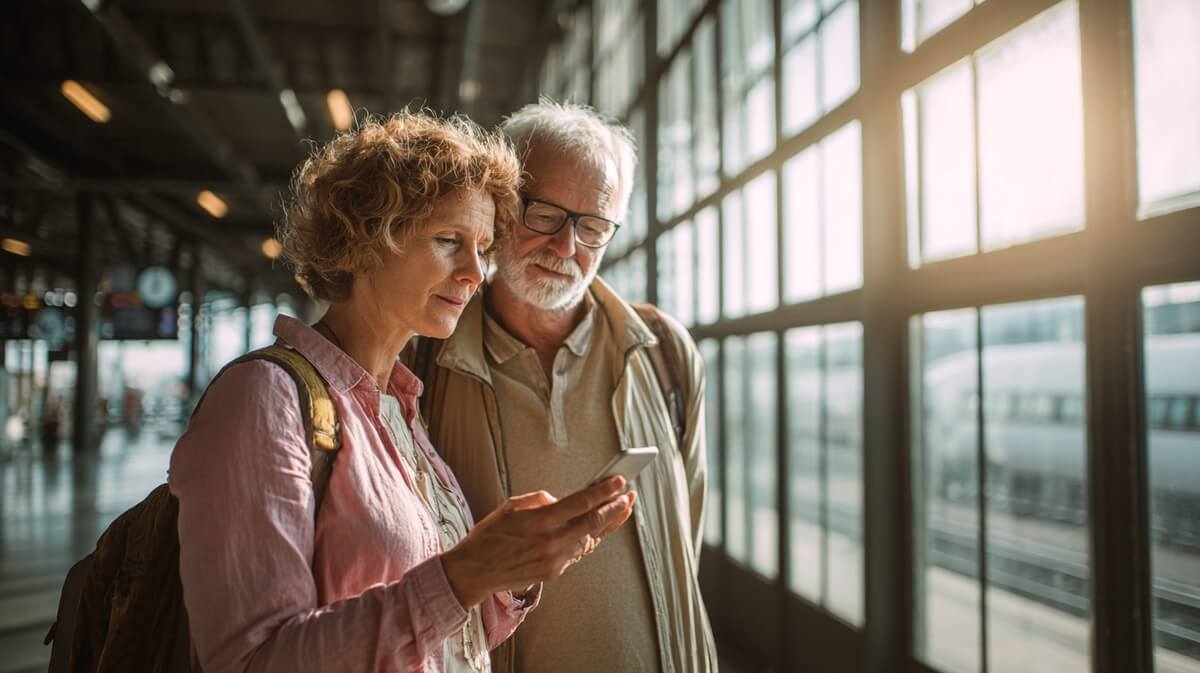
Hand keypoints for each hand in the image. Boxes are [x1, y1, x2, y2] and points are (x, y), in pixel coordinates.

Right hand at [440, 476, 636, 607]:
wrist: (474, 573)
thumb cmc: (488, 536)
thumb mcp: (510, 507)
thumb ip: (539, 500)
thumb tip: (559, 500)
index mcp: (540, 522)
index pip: (582, 503)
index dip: (604, 491)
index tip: (619, 480)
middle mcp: (551, 542)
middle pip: (594, 523)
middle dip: (616, 508)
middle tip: (629, 495)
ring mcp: (554, 560)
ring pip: (590, 539)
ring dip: (607, 524)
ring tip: (621, 510)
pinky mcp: (553, 572)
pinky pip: (577, 552)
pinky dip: (588, 538)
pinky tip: (596, 528)